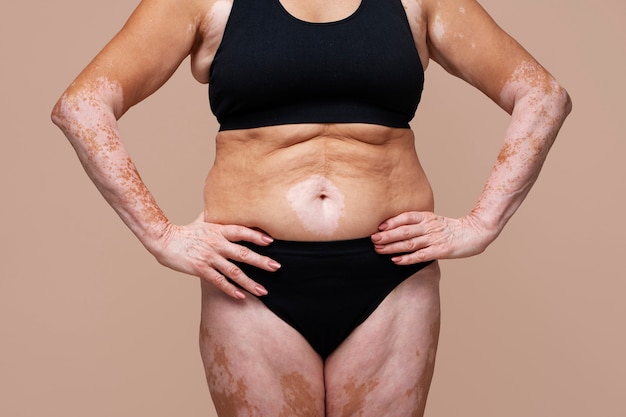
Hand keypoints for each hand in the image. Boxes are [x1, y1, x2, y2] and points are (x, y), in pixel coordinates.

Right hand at [152, 215, 280, 298]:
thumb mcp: (201, 220)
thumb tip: (221, 206)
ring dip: (250, 282)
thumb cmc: (184, 232)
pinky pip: (219, 281)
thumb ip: (214, 216)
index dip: (257, 236)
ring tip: (263, 290)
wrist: (163, 240)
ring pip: (234, 271)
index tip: (270, 241)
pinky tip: (242, 296)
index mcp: (218, 230)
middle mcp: (216, 243)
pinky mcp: (201, 269)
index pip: (242, 231)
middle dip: (262, 261)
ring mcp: (209, 257)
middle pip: (243, 253)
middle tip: (277, 267)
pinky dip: (231, 289)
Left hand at [371, 211, 495, 264]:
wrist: (476, 232)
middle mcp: (429, 227)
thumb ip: (419, 223)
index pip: (406, 217)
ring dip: (392, 247)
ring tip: (379, 250)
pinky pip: (420, 255)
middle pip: (404, 231)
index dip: (392, 222)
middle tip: (373, 239)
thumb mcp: (434, 220)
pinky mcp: (440, 251)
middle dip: (387, 236)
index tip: (379, 227)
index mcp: (428, 217)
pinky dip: (407, 259)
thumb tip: (397, 227)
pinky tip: (395, 261)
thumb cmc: (451, 228)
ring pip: (409, 243)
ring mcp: (434, 239)